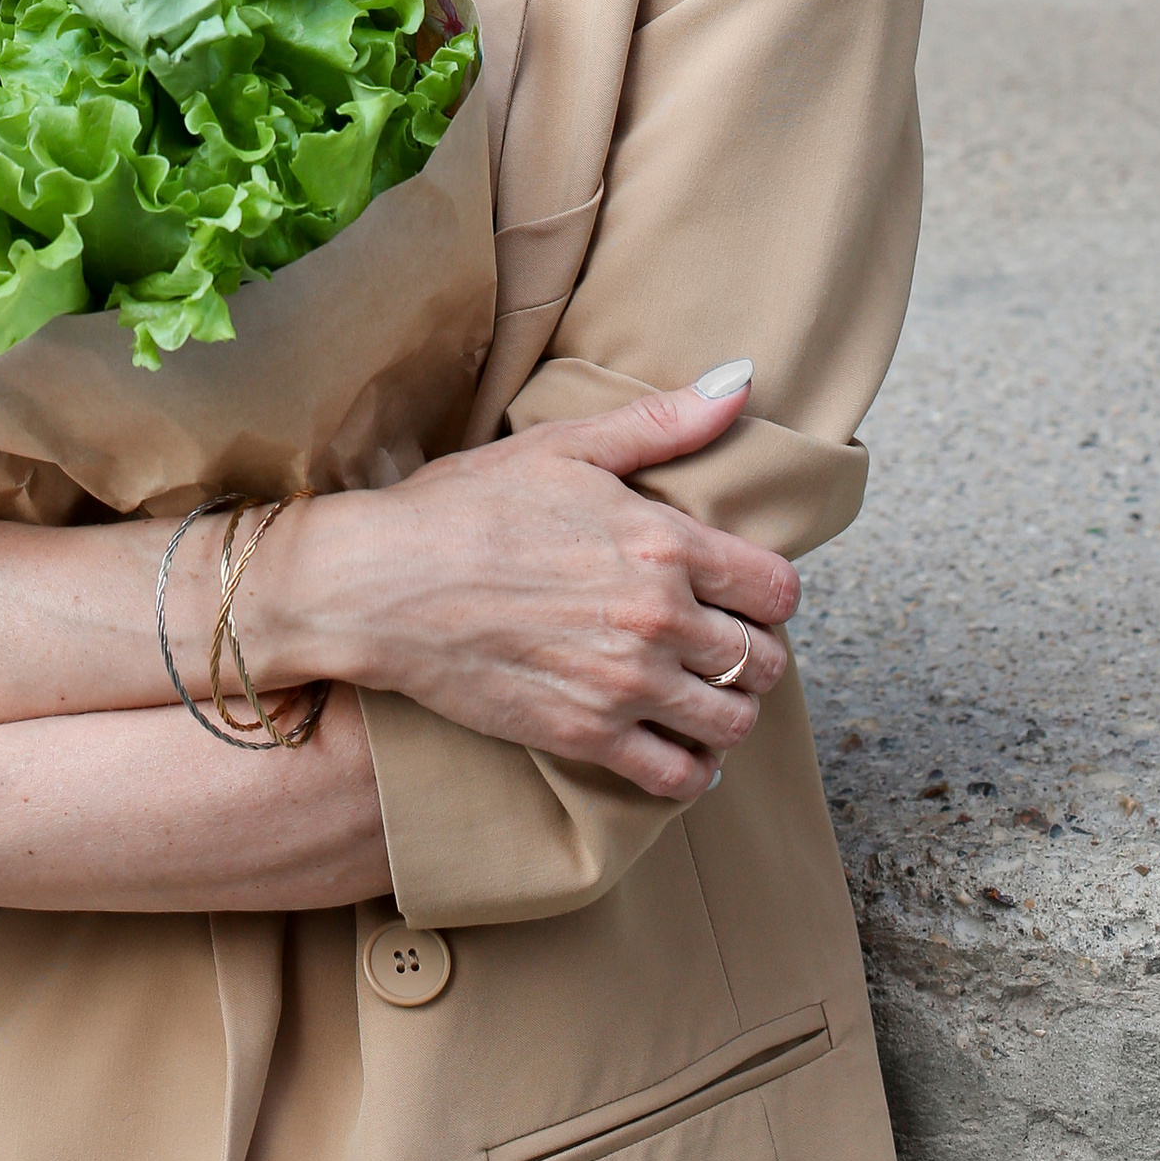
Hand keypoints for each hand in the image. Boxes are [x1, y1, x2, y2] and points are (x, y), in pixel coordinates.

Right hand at [283, 372, 799, 804]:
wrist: (383, 582)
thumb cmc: (468, 504)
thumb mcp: (566, 446)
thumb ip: (662, 422)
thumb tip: (740, 382)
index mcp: (663, 542)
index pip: (776, 589)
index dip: (768, 592)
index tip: (742, 592)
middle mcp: (658, 619)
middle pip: (765, 661)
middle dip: (754, 651)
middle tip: (720, 641)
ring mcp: (625, 685)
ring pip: (733, 723)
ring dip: (729, 710)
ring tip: (701, 692)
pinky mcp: (587, 736)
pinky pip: (678, 778)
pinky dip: (691, 770)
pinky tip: (677, 747)